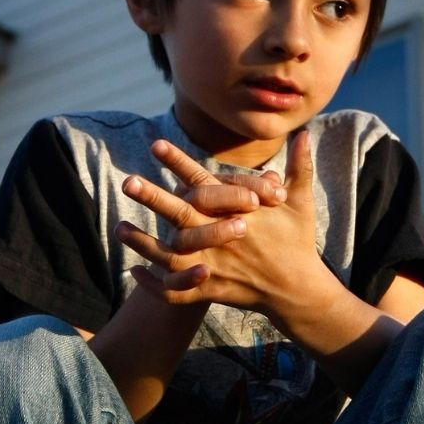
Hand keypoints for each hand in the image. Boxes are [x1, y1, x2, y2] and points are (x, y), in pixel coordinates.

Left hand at [116, 133, 324, 317]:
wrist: (298, 290)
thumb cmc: (298, 242)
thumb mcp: (301, 203)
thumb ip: (298, 166)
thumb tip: (305, 132)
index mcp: (238, 212)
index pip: (202, 180)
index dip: (178, 161)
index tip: (157, 145)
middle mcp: (221, 237)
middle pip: (180, 213)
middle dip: (152, 196)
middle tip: (128, 181)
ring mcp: (213, 265)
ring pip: (169, 254)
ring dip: (142, 242)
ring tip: (118, 227)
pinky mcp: (210, 290)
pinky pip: (175, 291)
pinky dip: (153, 284)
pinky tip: (135, 271)